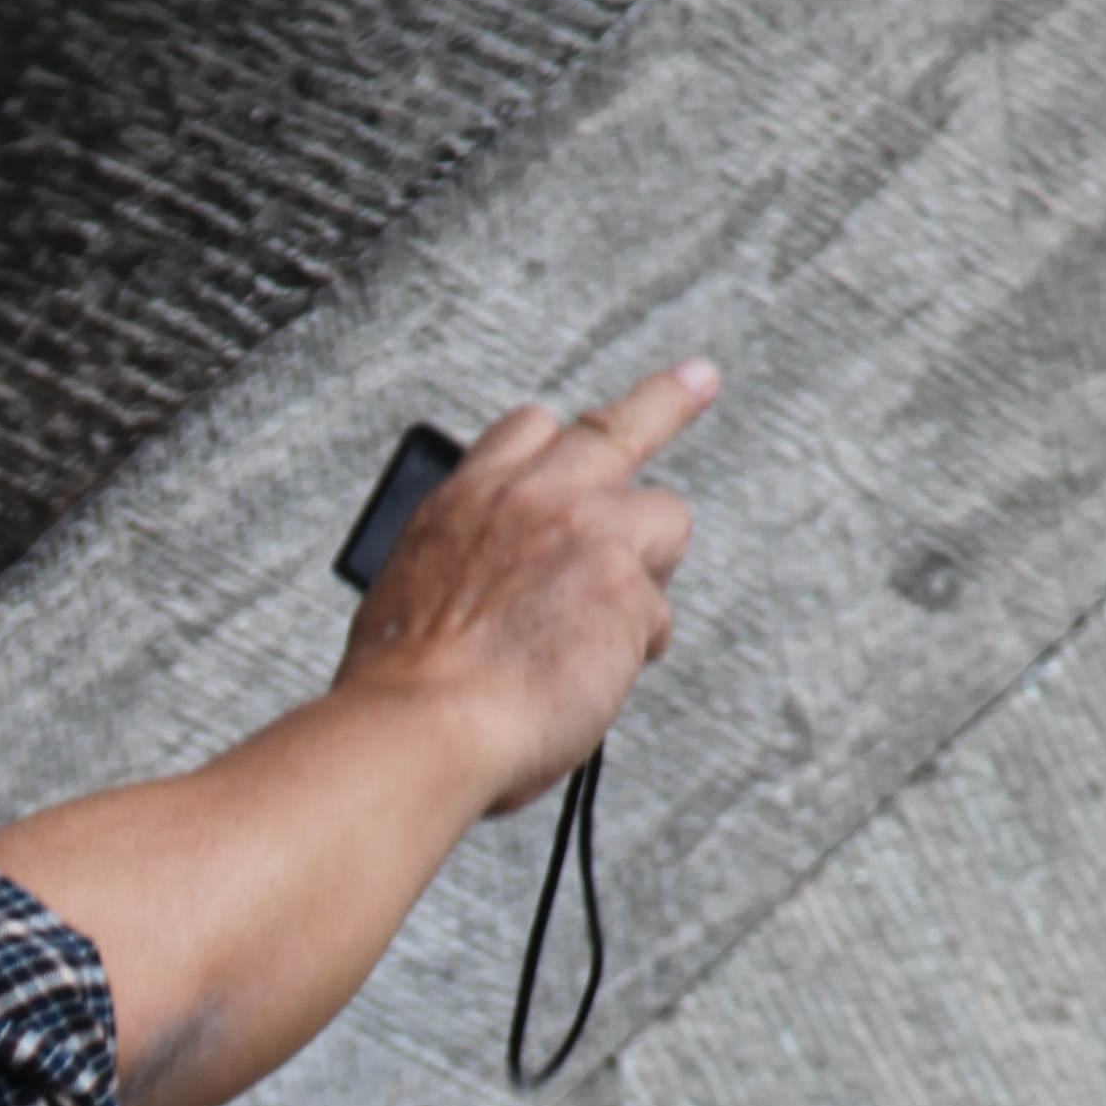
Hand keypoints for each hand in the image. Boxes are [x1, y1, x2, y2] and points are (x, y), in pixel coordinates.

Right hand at [331, 365, 708, 814]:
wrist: (421, 726)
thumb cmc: (406, 687)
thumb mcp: (414, 598)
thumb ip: (472, 569)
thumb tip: (498, 596)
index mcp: (465, 501)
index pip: (529, 434)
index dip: (564, 438)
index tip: (587, 429)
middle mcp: (528, 497)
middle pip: (614, 428)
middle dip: (664, 401)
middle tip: (699, 380)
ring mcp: (583, 530)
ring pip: (662, 517)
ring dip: (649, 567)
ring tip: (618, 620)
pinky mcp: (626, 581)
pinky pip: (656, 615)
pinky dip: (632, 650)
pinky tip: (593, 680)